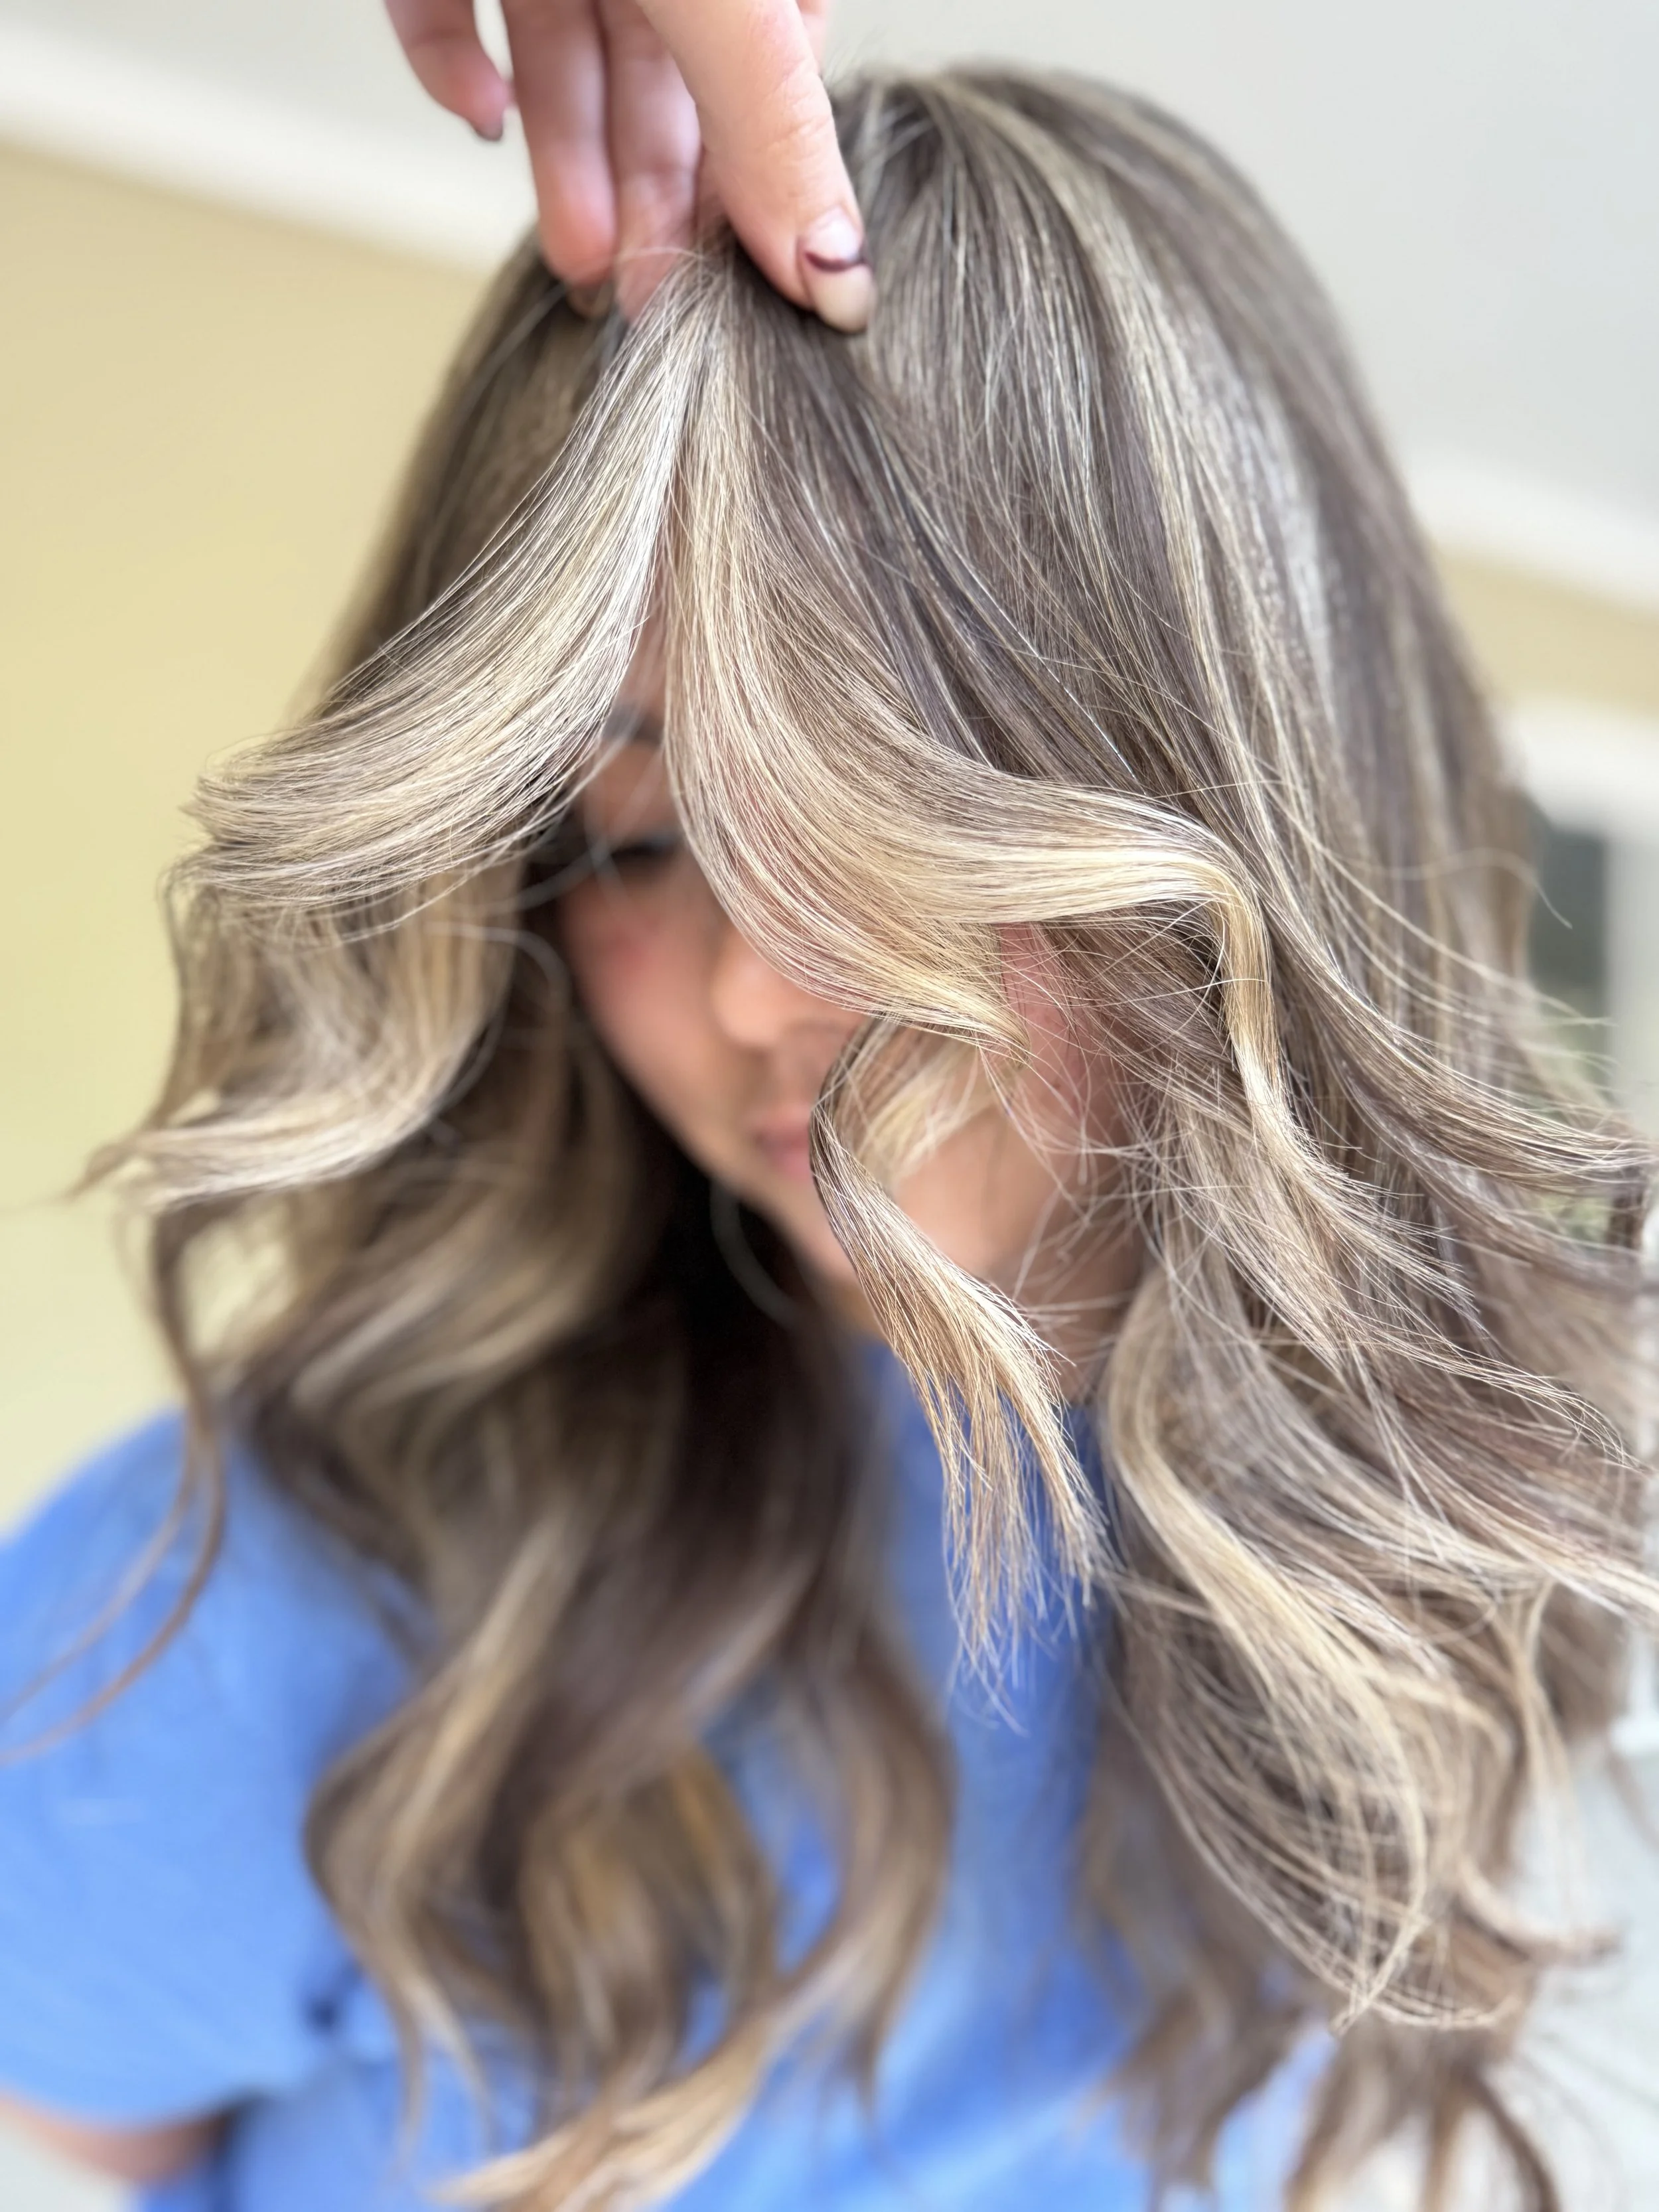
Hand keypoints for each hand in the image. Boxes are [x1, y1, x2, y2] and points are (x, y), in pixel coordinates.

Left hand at [386, 0, 871, 329]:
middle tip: (649, 306)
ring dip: (569, 166)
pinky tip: (482, 117)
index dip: (755, 192)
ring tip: (574, 265)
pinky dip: (459, 66)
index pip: (775, 82)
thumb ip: (771, 121)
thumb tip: (839, 279)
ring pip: (566, 57)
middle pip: (668, 86)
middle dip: (654, 199)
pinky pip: (447, 5)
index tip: (740, 296)